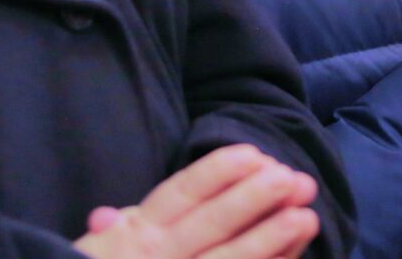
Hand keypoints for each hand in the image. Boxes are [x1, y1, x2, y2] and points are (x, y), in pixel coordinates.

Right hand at [75, 145, 321, 258]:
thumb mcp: (95, 255)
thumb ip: (114, 231)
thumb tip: (104, 216)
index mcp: (137, 237)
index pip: (180, 196)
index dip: (216, 174)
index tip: (252, 154)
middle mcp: (161, 258)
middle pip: (212, 224)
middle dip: (253, 199)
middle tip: (291, 177)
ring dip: (271, 239)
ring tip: (306, 216)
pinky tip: (293, 253)